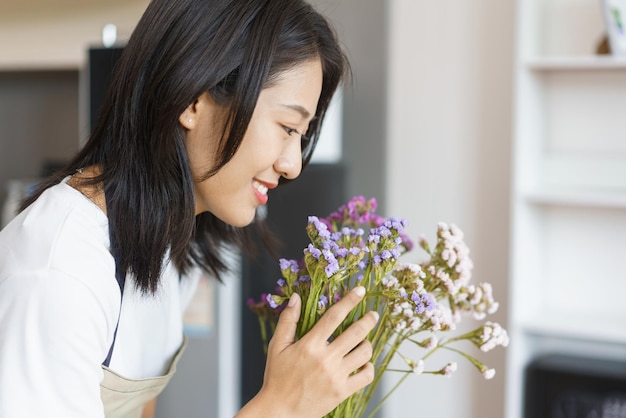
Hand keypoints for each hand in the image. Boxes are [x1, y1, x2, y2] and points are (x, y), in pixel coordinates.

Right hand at [239, 286, 378, 417]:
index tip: (361, 290)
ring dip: (367, 343)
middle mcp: (326, 359)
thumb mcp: (277, 346)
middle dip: (368, 320)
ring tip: (364, 341)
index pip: (334, 316)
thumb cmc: (277, 377)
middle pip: (356, 333)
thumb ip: (288, 320)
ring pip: (364, 353)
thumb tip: (296, 297)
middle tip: (374, 314)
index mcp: (310, 345)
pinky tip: (363, 363)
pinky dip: (369, 367)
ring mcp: (336, 376)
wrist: (280, 411)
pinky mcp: (343, 391)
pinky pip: (366, 375)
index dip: (350, 300)